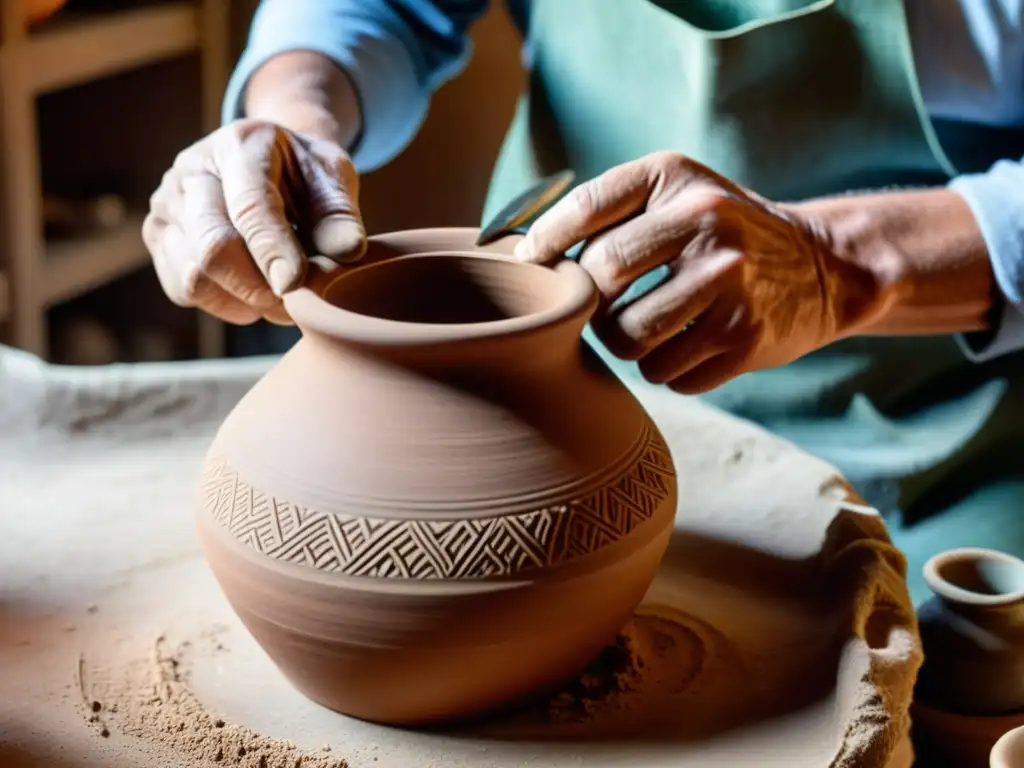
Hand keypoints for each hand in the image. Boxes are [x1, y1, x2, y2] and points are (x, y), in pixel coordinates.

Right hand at [143, 119, 365, 324]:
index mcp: (239, 146)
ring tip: (279, 298)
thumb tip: (348, 252)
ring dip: (243, 302)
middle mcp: (191, 172)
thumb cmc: (303, 171)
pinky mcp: (159, 238)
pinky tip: (251, 294)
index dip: (272, 251)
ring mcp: (167, 205)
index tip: (295, 284)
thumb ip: (340, 214)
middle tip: (295, 303)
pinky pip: (183, 290)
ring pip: (194, 277)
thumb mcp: (332, 176)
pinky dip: (223, 304)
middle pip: (212, 249)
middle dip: (258, 288)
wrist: (266, 159)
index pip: (250, 207)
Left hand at [514, 151, 872, 393]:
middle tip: (606, 307)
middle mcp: (707, 222)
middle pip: (601, 278)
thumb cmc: (723, 233)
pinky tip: (689, 346)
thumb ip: (610, 212)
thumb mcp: (678, 195)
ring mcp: (729, 283)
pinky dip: (666, 370)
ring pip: (628, 338)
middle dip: (590, 303)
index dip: (545, 242)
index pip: (586, 207)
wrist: (823, 267)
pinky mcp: (745, 338)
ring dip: (625, 345)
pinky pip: (667, 374)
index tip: (528, 266)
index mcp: (676, 179)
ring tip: (647, 330)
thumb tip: (522, 254)